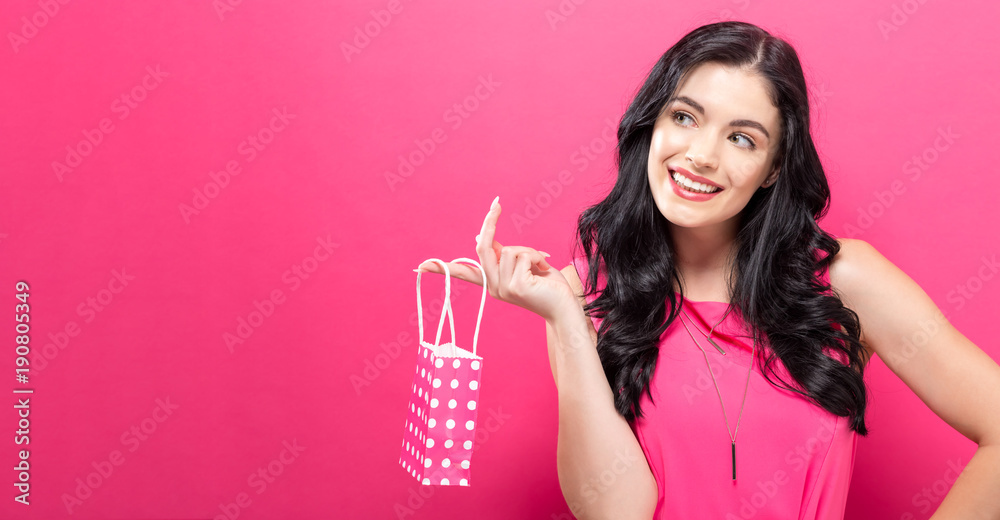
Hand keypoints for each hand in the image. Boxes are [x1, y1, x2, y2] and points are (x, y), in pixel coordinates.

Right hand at [414, 196, 574, 321]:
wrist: (565, 309)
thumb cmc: (548, 286)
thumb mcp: (523, 265)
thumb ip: (503, 254)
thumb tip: (480, 238)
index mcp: (492, 283)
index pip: (462, 273)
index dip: (440, 268)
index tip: (418, 267)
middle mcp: (493, 288)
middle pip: (483, 247)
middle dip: (490, 221)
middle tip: (496, 204)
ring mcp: (503, 289)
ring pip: (510, 250)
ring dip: (530, 251)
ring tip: (541, 266)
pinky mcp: (516, 286)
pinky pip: (522, 255)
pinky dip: (537, 257)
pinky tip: (544, 271)